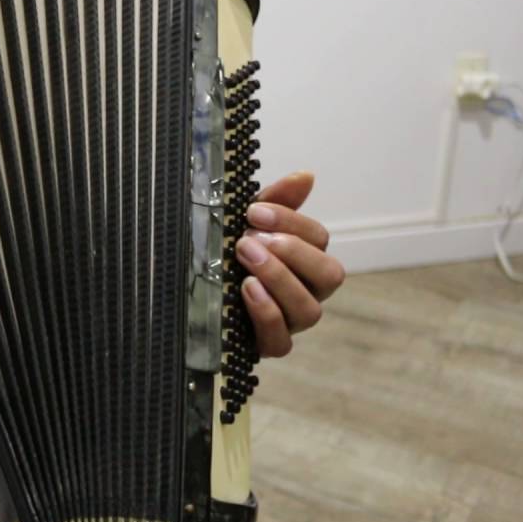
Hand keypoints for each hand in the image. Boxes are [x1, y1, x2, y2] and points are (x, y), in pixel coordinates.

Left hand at [235, 171, 344, 357]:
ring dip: (278, 279)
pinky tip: (246, 289)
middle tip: (248, 239)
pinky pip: (281, 340)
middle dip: (291, 252)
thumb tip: (305, 176)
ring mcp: (291, 322)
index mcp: (306, 259)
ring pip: (309, 308)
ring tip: (246, 259)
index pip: (319, 238)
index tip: (252, 212)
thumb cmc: (229, 255)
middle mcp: (307, 291)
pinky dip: (267, 313)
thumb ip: (275, 200)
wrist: (193, 295)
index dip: (291, 222)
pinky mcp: (269, 345)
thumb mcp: (246, 223)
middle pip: (329, 274)